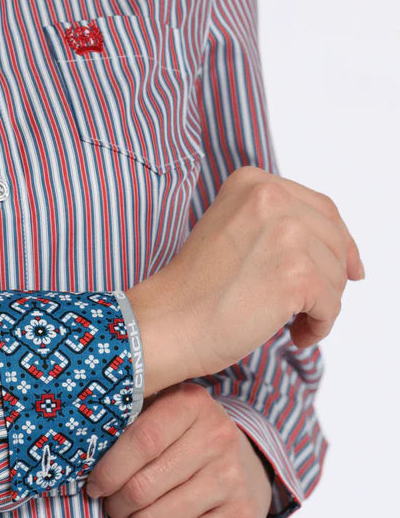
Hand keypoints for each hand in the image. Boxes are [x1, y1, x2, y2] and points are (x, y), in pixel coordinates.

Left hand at [84, 383, 273, 517]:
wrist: (245, 464)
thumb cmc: (184, 435)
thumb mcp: (162, 410)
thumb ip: (130, 418)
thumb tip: (81, 441)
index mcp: (191, 403)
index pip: (141, 440)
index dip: (109, 469)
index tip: (94, 484)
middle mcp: (216, 436)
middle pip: (143, 486)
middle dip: (116, 503)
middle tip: (111, 502)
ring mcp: (232, 477)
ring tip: (135, 513)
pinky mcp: (241, 515)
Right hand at [126, 165, 365, 393]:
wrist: (169, 319)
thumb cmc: (196, 286)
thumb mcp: (235, 228)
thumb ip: (278, 223)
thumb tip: (346, 253)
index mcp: (252, 181)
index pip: (322, 208)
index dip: (340, 242)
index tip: (349, 268)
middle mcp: (270, 197)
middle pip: (335, 240)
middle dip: (330, 277)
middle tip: (308, 306)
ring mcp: (285, 233)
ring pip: (337, 275)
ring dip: (321, 305)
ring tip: (290, 322)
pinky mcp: (296, 274)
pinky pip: (332, 306)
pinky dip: (318, 327)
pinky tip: (294, 335)